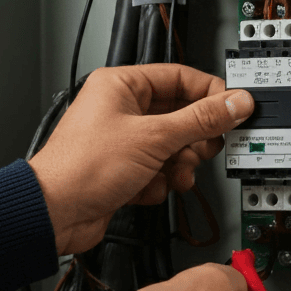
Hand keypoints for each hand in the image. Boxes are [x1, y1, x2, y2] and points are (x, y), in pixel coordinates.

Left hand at [29, 65, 253, 255]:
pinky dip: (160, 182)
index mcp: (122, 85)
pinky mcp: (125, 170)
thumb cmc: (82, 167)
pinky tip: (148, 188)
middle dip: (194, 138)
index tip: (235, 109)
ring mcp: (124, 141)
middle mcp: (123, 109)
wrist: (55, 213)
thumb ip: (201, 120)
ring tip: (173, 173)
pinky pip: (160, 170)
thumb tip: (236, 103)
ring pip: (173, 146)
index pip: (180, 78)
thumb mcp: (154, 137)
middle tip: (202, 148)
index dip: (211, 94)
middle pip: (181, 115)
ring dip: (179, 164)